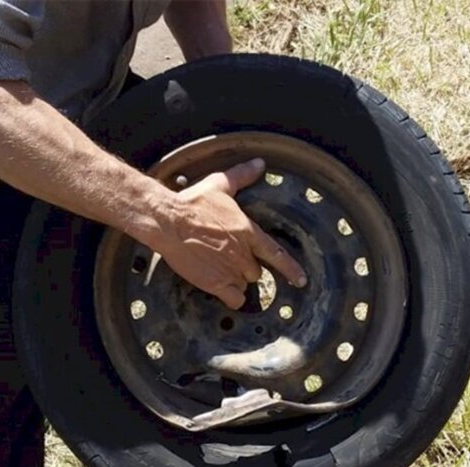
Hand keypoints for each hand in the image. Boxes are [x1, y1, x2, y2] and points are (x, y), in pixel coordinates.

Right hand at [147, 158, 307, 308]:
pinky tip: (221, 289)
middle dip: (245, 267)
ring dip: (235, 281)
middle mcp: (243, 254)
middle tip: (228, 259)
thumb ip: (241, 176)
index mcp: (248, 232)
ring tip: (218, 270)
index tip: (300, 280)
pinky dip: (231, 298)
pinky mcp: (215, 284)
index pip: (276, 253)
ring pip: (244, 285)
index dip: (290, 268)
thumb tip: (259, 164)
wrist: (169, 221)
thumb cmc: (192, 203)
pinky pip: (234, 299)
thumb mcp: (219, 185)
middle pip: (256, 272)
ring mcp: (230, 270)